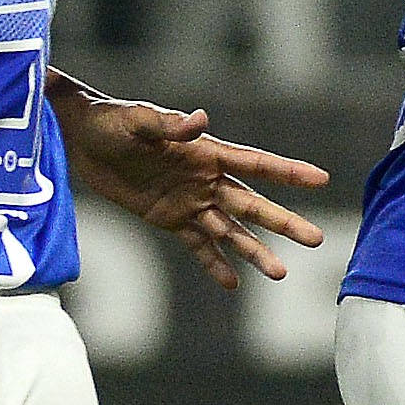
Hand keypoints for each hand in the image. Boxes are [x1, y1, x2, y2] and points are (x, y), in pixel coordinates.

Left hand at [54, 82, 330, 290]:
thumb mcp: (137, 121)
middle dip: (284, 223)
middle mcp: (206, 180)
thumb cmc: (112, 120)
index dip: (288, 172)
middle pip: (253, 205)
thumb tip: (200, 119)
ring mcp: (189, 202)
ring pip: (231, 232)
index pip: (255, 164)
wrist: (82, 138)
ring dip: (255, 251)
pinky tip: (233, 284)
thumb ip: (169, 124)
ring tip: (280, 274)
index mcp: (206, 152)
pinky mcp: (168, 219)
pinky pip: (197, 246)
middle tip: (316, 240)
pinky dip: (214, 264)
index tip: (321, 179)